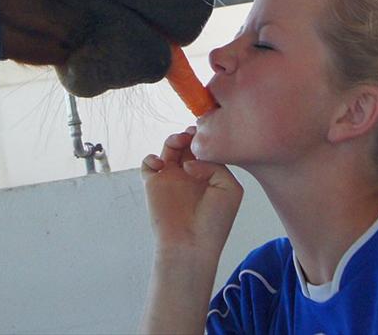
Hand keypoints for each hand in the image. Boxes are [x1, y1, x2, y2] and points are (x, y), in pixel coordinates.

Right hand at [141, 127, 243, 259]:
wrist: (191, 244)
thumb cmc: (214, 221)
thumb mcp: (229, 188)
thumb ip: (215, 166)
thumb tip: (189, 163)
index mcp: (208, 175)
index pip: (205, 149)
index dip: (205, 138)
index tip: (207, 133)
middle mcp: (189, 174)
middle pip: (187, 144)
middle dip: (190, 134)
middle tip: (193, 133)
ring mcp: (170, 178)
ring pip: (168, 148)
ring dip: (173, 139)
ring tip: (179, 142)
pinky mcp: (153, 184)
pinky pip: (148, 164)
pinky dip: (151, 158)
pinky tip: (162, 164)